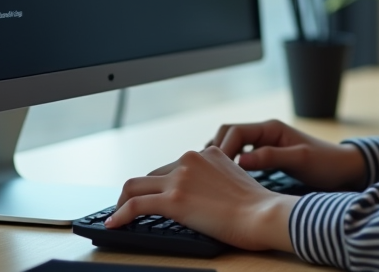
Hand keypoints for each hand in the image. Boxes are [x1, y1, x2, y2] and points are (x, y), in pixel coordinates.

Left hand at [106, 146, 296, 251]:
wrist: (264, 214)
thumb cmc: (258, 207)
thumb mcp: (236, 180)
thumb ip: (217, 179)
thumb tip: (203, 196)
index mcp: (208, 153)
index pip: (174, 166)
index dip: (160, 184)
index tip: (153, 195)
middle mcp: (191, 159)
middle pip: (152, 174)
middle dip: (140, 191)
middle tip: (132, 208)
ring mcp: (180, 178)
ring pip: (135, 185)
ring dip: (123, 201)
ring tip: (118, 215)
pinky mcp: (173, 199)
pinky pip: (135, 204)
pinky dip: (120, 214)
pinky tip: (114, 224)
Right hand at [205, 118, 366, 190]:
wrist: (345, 169)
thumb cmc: (326, 163)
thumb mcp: (299, 160)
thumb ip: (270, 158)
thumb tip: (239, 162)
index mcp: (271, 128)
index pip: (235, 131)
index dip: (223, 148)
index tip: (217, 169)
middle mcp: (265, 132)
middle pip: (229, 134)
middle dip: (216, 150)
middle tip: (208, 173)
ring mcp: (265, 143)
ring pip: (233, 144)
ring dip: (221, 156)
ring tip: (211, 176)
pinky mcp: (267, 155)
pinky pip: (241, 155)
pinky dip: (230, 163)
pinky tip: (226, 179)